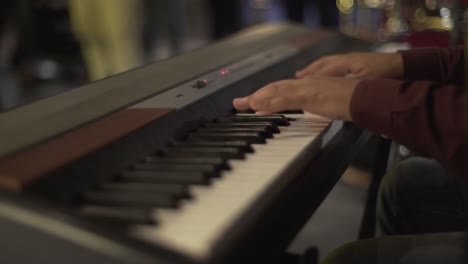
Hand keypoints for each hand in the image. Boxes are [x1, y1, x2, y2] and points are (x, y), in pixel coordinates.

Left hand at [233, 76, 359, 120]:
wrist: (366, 98)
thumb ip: (314, 106)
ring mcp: (307, 88)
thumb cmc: (352, 101)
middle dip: (255, 96)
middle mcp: (305, 83)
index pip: (282, 90)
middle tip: (238, 103)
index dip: (265, 95)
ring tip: (242, 105)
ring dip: (257, 98)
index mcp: (309, 85)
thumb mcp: (328, 105)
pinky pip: (285, 99)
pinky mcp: (310, 95)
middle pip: (274, 88)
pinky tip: (259, 107)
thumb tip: (305, 110)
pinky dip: (270, 103)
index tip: (252, 102)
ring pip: (276, 92)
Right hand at [295, 52, 402, 78]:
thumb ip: (347, 88)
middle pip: (322, 65)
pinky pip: (335, 65)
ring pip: (327, 64)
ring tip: (304, 75)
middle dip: (308, 71)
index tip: (298, 84)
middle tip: (297, 77)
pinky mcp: (357, 63)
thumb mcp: (365, 83)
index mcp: (346, 63)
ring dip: (315, 70)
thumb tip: (332, 93)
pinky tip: (326, 76)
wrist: (402, 66)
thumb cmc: (385, 74)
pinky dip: (325, 70)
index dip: (310, 78)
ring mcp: (351, 60)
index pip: (323, 71)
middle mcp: (346, 59)